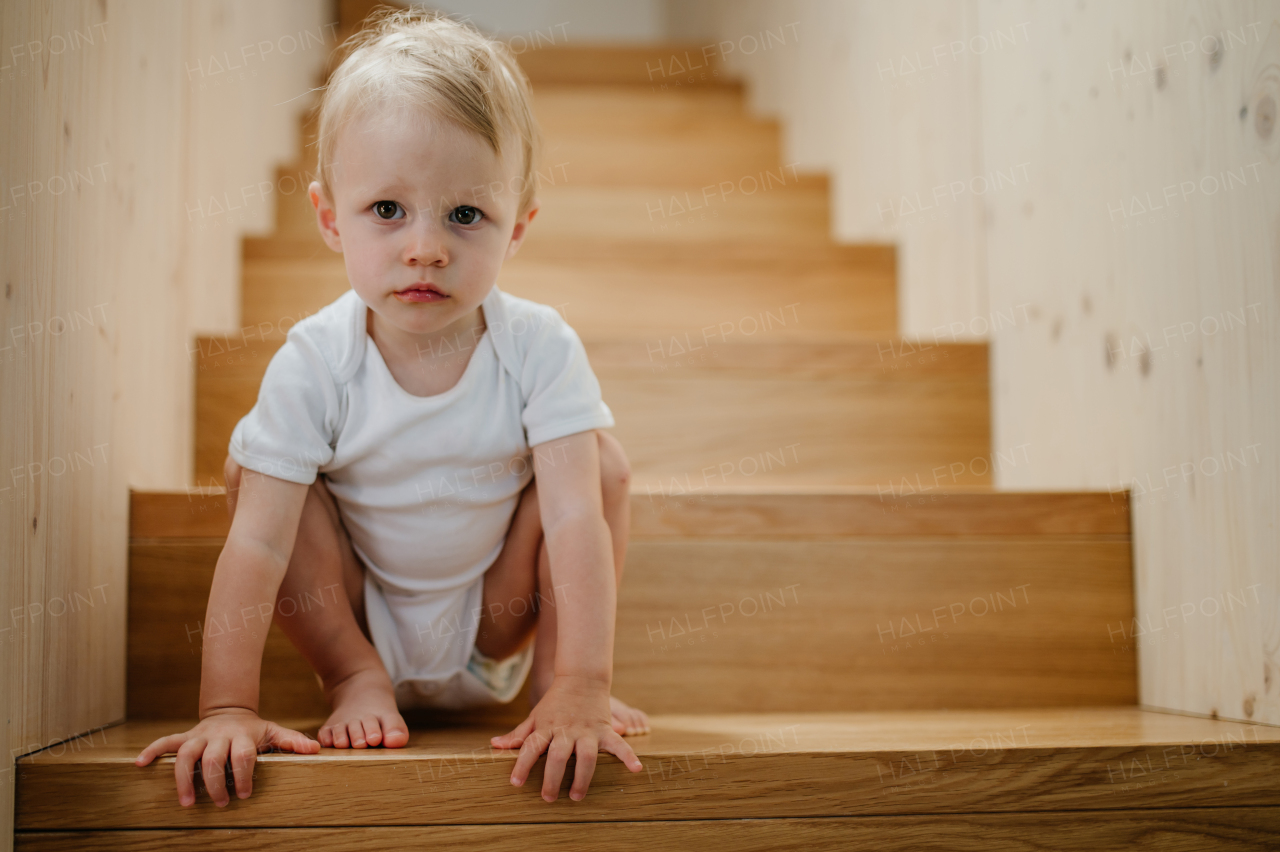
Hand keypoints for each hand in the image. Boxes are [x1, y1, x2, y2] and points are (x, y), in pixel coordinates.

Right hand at [134, 707, 319, 806]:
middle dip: (216, 783)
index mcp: (242, 735)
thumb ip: (292, 741)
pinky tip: (139, 764)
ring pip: (186, 755)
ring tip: (187, 802)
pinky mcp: (185, 737)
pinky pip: (166, 742)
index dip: (244, 775)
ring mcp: (200, 736)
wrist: (232, 711)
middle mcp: (218, 735)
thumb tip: (315, 749)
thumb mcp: (274, 732)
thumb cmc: (254, 731)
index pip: (242, 756)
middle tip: (222, 803)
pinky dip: (152, 751)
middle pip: (213, 759)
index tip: (244, 794)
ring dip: (184, 778)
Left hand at [490, 676, 641, 801]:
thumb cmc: (554, 702)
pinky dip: (629, 757)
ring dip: (582, 779)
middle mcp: (566, 731)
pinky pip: (618, 744)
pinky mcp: (604, 730)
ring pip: (586, 757)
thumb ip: (518, 734)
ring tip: (576, 796)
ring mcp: (587, 731)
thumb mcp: (535, 716)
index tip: (515, 783)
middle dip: (552, 779)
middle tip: (547, 798)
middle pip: (558, 757)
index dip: (522, 765)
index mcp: (547, 727)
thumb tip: (494, 745)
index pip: (531, 747)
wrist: (581, 678)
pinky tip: (637, 770)